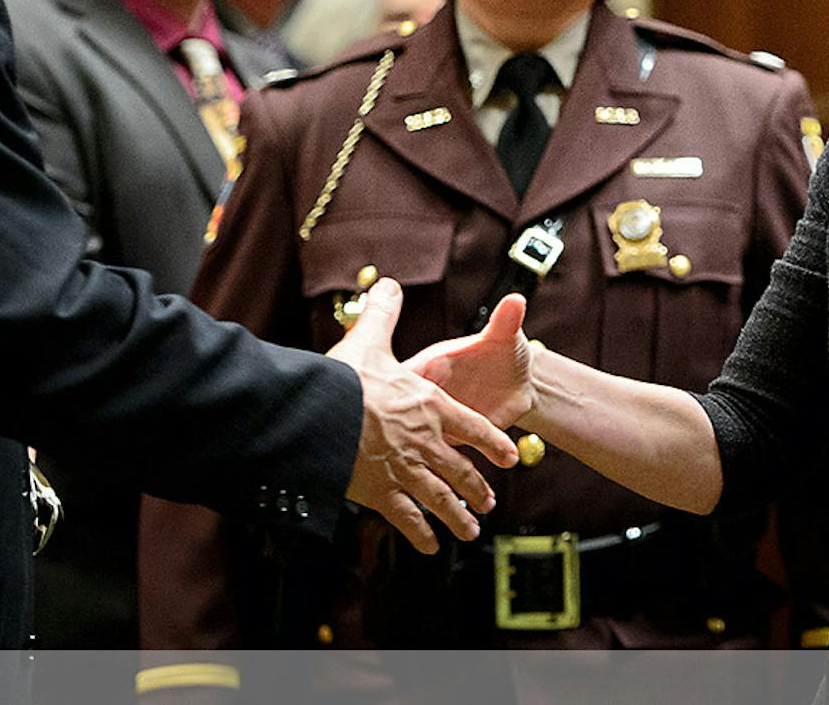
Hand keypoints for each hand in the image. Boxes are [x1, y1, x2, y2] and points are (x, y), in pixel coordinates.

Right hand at [328, 278, 513, 553]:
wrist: (319, 417)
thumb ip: (383, 312)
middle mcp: (426, 440)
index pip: (473, 428)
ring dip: (457, 516)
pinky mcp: (380, 492)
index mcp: (430, 405)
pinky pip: (407, 517)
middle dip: (476, 488)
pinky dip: (420, 532)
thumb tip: (386, 282)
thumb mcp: (369, 340)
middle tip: (489, 503)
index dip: (492, 444)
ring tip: (470, 531)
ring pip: (440, 498)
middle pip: (460, 469)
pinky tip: (429, 546)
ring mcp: (405, 469)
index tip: (508, 458)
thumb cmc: (345, 378)